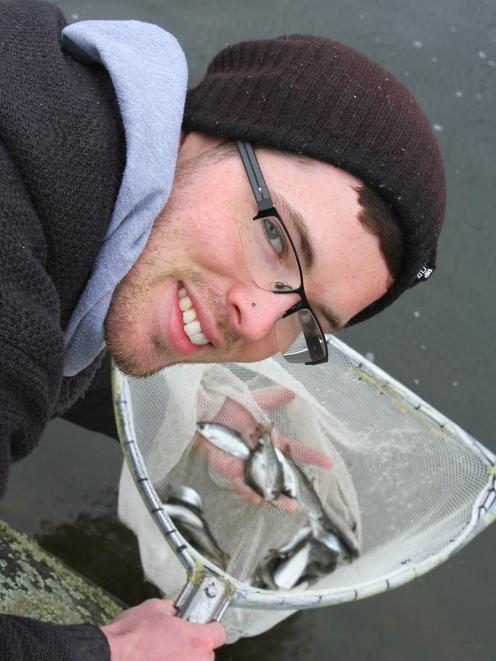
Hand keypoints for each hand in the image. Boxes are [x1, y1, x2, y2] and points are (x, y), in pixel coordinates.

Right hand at [101, 599, 224, 660]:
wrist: (111, 656)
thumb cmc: (131, 635)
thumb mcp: (155, 608)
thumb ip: (172, 609)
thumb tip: (175, 610)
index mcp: (198, 639)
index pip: (220, 633)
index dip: (211, 626)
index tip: (203, 624)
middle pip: (206, 653)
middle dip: (194, 646)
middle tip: (176, 639)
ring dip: (183, 659)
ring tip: (163, 653)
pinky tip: (155, 658)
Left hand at [196, 387, 331, 511]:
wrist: (202, 407)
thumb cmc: (225, 403)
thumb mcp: (255, 400)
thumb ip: (274, 398)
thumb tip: (294, 392)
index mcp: (267, 438)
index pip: (293, 450)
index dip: (310, 456)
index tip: (328, 463)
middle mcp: (259, 453)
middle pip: (280, 473)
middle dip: (295, 486)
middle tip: (310, 498)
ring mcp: (245, 462)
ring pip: (264, 483)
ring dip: (276, 496)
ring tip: (291, 506)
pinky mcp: (228, 467)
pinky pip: (240, 482)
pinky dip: (249, 491)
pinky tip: (259, 499)